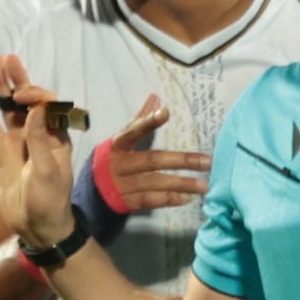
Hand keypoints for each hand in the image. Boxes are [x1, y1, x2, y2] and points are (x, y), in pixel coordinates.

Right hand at [0, 53, 80, 258]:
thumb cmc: (50, 200)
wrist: (36, 225)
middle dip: (19, 79)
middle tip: (7, 57)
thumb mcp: (48, 172)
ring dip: (3, 88)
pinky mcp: (2, 151)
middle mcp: (37, 133)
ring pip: (9, 108)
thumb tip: (34, 111)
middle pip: (28, 100)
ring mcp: (18, 141)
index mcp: (56, 136)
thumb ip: (39, 141)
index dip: (36, 96)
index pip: (47, 106)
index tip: (23, 97)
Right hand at [92, 96, 212, 215]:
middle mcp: (120, 164)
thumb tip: (156, 98)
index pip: (133, 131)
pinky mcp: (127, 202)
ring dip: (181, 184)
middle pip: (152, 160)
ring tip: (204, 185)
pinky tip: (187, 198)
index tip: (165, 112)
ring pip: (155, 182)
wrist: (92, 192)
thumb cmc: (114, 160)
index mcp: (118, 144)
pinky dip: (170, 199)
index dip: (147, 122)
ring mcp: (123, 184)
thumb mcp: (122, 140)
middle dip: (182, 160)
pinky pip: (151, 200)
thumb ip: (140, 121)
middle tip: (208, 162)